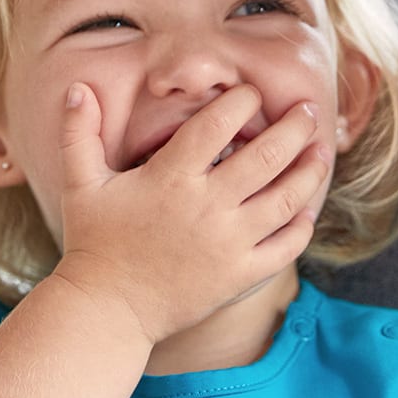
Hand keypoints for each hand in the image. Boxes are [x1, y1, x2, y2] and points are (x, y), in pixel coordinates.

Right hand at [48, 83, 327, 346]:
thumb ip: (78, 132)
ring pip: (286, 199)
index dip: (241, 101)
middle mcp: (206, 206)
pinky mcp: (239, 276)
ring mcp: (228, 243)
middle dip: (293, 127)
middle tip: (306, 110)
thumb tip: (76, 87)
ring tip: (321, 149)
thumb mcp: (80, 183)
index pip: (218, 123)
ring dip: (310, 170)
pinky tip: (307, 208)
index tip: (251, 93)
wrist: (107, 310)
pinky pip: (285, 247)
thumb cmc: (93, 242)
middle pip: (266, 155)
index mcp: (171, 177)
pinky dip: (302, 226)